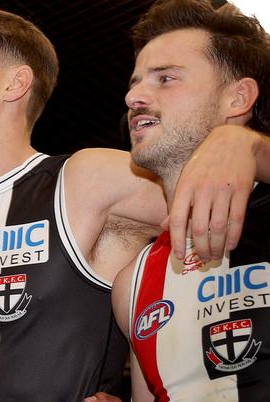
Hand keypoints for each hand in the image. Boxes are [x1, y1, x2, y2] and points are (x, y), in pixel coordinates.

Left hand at [167, 125, 256, 260]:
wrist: (231, 141)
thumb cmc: (203, 163)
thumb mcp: (184, 179)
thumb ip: (175, 203)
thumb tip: (163, 227)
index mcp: (184, 188)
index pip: (176, 220)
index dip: (176, 241)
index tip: (179, 256)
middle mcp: (202, 190)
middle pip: (198, 228)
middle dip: (200, 248)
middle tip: (203, 259)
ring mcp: (222, 191)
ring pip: (218, 227)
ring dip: (217, 246)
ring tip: (216, 255)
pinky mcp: (241, 191)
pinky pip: (236, 219)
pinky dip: (233, 236)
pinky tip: (230, 245)